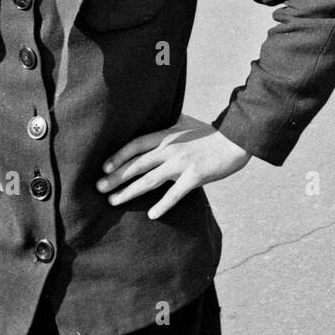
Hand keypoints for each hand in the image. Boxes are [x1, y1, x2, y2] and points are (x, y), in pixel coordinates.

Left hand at [98, 114, 249, 220]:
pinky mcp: (195, 176)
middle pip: (137, 164)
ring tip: (113, 201)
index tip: (104, 167)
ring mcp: (182, 163)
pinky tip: (151, 215)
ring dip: (129, 191)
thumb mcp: (185, 122)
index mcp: (166, 135)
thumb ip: (168, 123)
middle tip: (98, 187)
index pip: (135, 145)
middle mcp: (170, 148)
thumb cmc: (209, 133)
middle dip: (116, 177)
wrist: (235, 140)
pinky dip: (163, 204)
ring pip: (149, 179)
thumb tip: (156, 118)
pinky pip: (175, 193)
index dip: (118, 156)